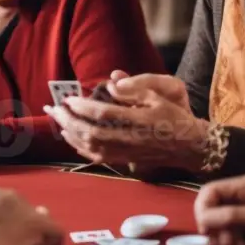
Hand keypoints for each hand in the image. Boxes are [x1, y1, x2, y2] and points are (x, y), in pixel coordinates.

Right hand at [0, 188, 62, 244]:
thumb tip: (7, 224)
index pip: (11, 206)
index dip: (12, 224)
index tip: (7, 239)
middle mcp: (10, 195)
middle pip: (28, 212)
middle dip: (26, 231)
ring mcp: (26, 209)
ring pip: (43, 223)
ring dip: (38, 240)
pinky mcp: (39, 225)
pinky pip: (56, 233)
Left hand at [44, 73, 209, 170]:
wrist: (188, 146)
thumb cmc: (173, 117)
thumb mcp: (158, 96)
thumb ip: (133, 89)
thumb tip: (111, 83)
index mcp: (138, 120)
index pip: (103, 115)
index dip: (82, 107)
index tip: (69, 99)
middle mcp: (130, 139)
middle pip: (90, 133)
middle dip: (69, 121)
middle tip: (55, 109)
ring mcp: (126, 152)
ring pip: (91, 147)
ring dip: (71, 134)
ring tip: (58, 121)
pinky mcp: (124, 160)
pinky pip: (97, 157)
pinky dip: (80, 147)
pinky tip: (71, 138)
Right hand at [195, 173, 244, 244]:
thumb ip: (231, 216)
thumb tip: (203, 217)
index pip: (210, 191)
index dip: (203, 210)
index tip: (205, 231)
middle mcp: (244, 193)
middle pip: (214, 208)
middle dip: (218, 230)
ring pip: (223, 224)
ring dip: (229, 241)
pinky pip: (234, 234)